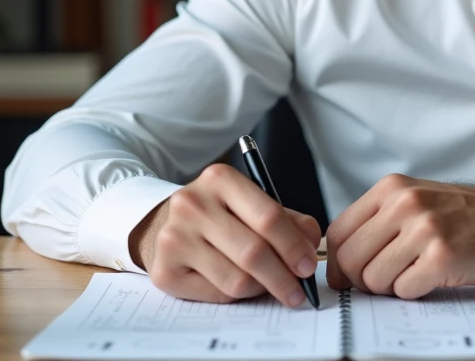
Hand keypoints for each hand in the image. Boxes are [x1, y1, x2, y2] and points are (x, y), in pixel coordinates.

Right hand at [129, 164, 320, 304]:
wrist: (165, 224)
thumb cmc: (220, 214)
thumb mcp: (252, 204)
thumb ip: (288, 221)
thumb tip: (310, 246)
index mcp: (220, 179)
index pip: (268, 217)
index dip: (294, 246)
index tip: (309, 266)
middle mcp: (192, 205)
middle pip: (253, 252)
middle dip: (284, 277)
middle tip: (299, 290)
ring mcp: (174, 238)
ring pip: (236, 279)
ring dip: (262, 288)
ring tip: (269, 285)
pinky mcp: (163, 271)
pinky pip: (216, 294)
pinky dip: (237, 296)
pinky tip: (240, 285)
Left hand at [325, 174, 474, 299]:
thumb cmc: (460, 214)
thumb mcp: (414, 199)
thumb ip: (378, 221)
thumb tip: (340, 263)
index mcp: (391, 189)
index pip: (338, 232)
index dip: (337, 263)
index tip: (345, 277)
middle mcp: (404, 204)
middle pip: (351, 259)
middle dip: (361, 280)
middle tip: (383, 281)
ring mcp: (423, 229)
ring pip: (374, 279)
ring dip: (390, 286)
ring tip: (414, 272)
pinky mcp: (441, 256)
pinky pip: (403, 290)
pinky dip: (413, 291)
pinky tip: (432, 276)